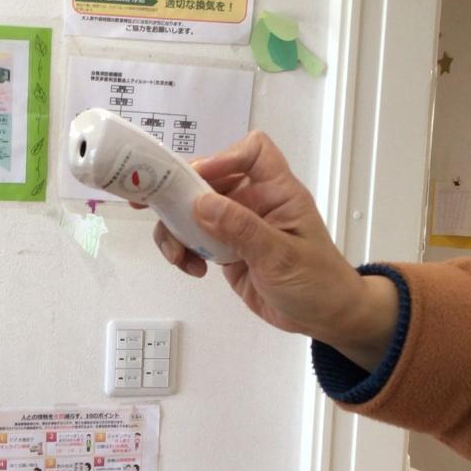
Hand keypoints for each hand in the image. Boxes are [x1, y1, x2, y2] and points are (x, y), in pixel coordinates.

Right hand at [135, 131, 399, 371]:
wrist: (324, 318)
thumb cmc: (317, 282)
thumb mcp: (280, 256)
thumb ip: (241, 228)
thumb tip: (200, 203)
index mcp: (277, 192)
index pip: (252, 152)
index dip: (223, 157)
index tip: (197, 180)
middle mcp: (254, 202)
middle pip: (209, 179)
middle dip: (179, 192)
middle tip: (146, 204)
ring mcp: (237, 225)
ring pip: (193, 210)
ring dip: (176, 229)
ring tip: (178, 256)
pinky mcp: (226, 249)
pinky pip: (194, 238)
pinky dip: (183, 250)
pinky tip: (192, 268)